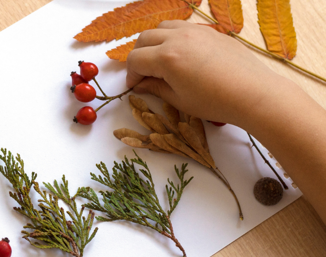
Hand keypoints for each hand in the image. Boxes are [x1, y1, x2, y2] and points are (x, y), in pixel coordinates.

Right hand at [126, 21, 287, 127]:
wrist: (252, 93)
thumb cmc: (215, 102)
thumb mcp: (179, 100)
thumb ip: (156, 88)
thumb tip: (141, 84)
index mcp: (166, 58)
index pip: (135, 59)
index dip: (130, 74)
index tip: (134, 85)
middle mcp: (178, 38)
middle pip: (145, 38)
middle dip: (138, 55)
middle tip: (142, 73)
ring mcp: (196, 31)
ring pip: (163, 26)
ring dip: (155, 41)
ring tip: (159, 60)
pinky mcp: (210, 32)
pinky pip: (183, 27)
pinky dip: (174, 38)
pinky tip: (181, 55)